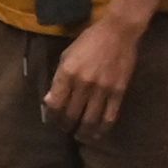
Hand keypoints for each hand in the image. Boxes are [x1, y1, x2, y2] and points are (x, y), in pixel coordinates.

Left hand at [42, 4, 144, 132]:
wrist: (118, 32)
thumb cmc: (89, 41)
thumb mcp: (67, 55)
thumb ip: (58, 79)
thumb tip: (49, 101)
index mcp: (67, 73)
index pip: (55, 104)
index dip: (52, 117)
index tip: (53, 120)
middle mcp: (83, 83)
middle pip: (71, 114)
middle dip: (66, 125)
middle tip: (65, 128)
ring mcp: (102, 89)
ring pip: (90, 120)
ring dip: (83, 132)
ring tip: (79, 135)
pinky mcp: (118, 92)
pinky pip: (109, 116)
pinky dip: (102, 129)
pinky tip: (97, 134)